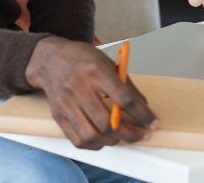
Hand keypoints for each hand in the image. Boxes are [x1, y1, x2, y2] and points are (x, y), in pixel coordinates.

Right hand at [24, 36, 156, 148]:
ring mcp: (66, 104)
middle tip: (142, 134)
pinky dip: (96, 145)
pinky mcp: (58, 116)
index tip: (153, 122)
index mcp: (96, 70)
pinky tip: (105, 139)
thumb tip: (144, 109)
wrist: (50, 60)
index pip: (123, 98)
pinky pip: (78, 140)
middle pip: (107, 122)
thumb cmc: (83, 59)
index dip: (142, 114)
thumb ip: (126, 85)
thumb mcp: (107, 62)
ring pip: (92, 135)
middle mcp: (79, 88)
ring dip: (113, 141)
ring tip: (124, 137)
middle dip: (130, 133)